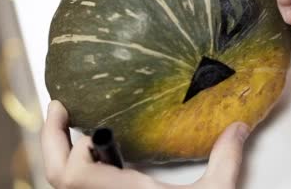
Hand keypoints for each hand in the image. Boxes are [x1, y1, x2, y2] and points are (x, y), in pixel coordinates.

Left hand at [41, 101, 248, 188]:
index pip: (73, 175)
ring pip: (62, 188)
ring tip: (71, 133)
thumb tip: (238, 128)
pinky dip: (76, 176)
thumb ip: (225, 160)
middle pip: (56, 176)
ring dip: (64, 157)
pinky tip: (92, 165)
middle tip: (59, 109)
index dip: (72, 146)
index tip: (80, 117)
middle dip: (51, 139)